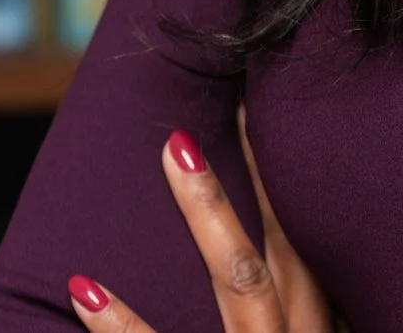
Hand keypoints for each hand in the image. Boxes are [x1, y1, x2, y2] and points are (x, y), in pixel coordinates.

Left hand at [66, 106, 340, 332]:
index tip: (262, 112)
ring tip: (176, 151)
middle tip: (232, 94)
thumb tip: (269, 261)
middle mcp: (295, 329)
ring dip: (210, 210)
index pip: (307, 235)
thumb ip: (293, 310)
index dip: (291, 174)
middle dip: (261, 166)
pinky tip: (85, 288)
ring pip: (244, 276)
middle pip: (284, 237)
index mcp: (317, 320)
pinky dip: (121, 326)